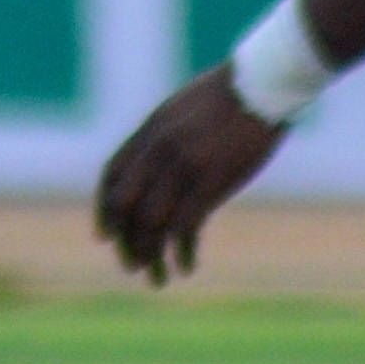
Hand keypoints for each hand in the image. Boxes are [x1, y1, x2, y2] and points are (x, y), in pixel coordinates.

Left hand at [95, 68, 287, 286]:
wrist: (260, 84)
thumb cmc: (229, 95)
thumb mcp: (182, 108)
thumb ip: (165, 135)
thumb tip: (157, 160)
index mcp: (149, 130)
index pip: (111, 175)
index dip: (104, 209)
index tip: (105, 235)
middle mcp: (157, 150)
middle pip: (125, 205)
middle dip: (124, 241)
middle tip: (132, 266)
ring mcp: (182, 166)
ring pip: (151, 223)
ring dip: (150, 256)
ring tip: (157, 279)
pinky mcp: (210, 181)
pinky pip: (186, 227)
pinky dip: (182, 252)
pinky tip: (187, 267)